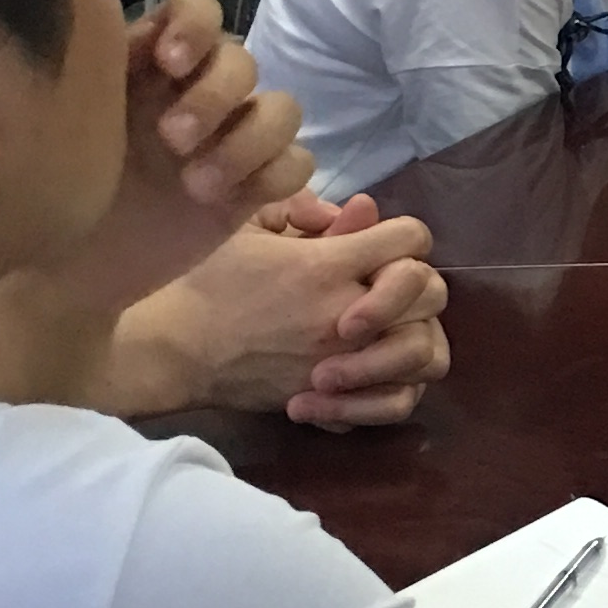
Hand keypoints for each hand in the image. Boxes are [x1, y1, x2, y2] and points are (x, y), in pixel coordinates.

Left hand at [65, 0, 309, 317]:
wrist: (67, 274)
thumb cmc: (47, 197)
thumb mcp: (52, 124)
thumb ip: (80, 73)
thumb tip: (88, 26)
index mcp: (148, 66)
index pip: (196, 11)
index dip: (195, 27)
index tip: (169, 64)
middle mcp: (196, 94)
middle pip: (243, 61)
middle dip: (214, 97)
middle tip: (172, 140)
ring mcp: (230, 141)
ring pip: (282, 108)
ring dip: (249, 141)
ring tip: (197, 184)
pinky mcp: (254, 189)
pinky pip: (298, 162)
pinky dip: (274, 176)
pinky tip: (230, 201)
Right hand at [120, 193, 450, 425]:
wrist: (175, 349)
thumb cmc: (207, 281)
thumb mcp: (250, 230)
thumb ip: (309, 214)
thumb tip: (360, 209)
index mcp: (326, 264)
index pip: (410, 238)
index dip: (404, 234)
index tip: (382, 242)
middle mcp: (345, 312)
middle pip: (431, 291)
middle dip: (417, 282)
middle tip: (387, 284)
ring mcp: (345, 360)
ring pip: (427, 349)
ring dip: (417, 333)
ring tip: (391, 328)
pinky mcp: (335, 398)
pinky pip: (399, 399)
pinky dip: (398, 385)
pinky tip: (377, 370)